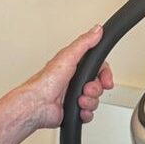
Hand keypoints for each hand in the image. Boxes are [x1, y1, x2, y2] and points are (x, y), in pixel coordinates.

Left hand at [0, 27, 113, 143]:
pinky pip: (88, 113)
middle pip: (98, 85)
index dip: (105, 74)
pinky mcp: (73, 110)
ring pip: (94, 100)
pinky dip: (85, 113)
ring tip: (78, 100)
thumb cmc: (46, 82)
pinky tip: (78, 109)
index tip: (106, 80)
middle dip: (95, 89)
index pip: (98, 68)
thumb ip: (84, 43)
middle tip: (86, 89)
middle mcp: (74, 80)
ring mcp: (73, 96)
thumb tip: (96, 30)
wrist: (37, 105)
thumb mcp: (68, 56)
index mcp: (74, 66)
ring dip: (89, 101)